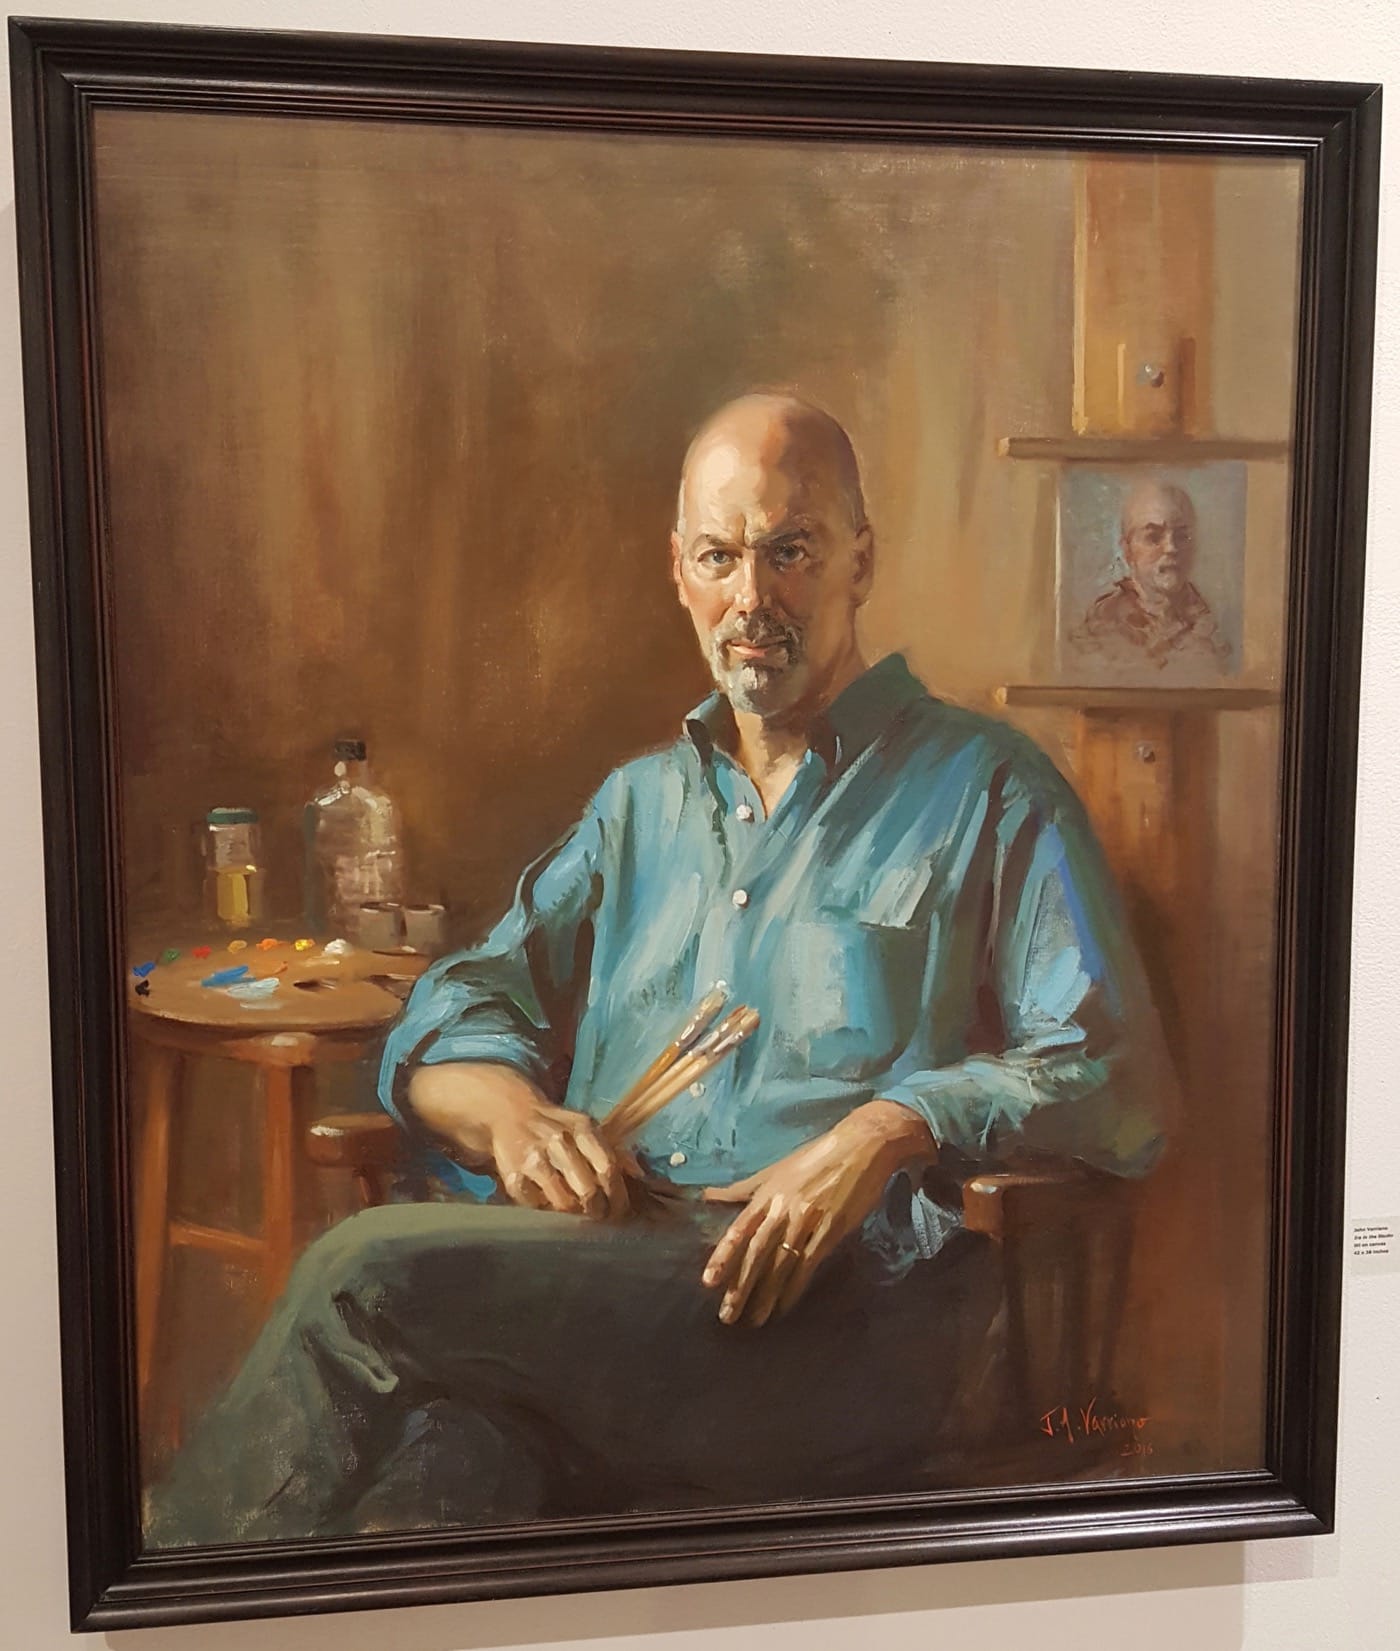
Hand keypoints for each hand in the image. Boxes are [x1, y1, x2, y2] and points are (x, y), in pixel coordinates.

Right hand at [407, 1062, 633, 1219]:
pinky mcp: (512, 1175)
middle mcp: (558, 1141)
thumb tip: (640, 1175)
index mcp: (582, 1128)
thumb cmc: (556, 1126)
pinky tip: (548, 1201)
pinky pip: (536, 1205)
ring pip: (563, 1202)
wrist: (509, 1112)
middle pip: (588, 1190)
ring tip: (575, 1210)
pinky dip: (544, 1208)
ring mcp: (534, 1158)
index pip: (608, 1167)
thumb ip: (614, 1149)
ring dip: (573, 1212)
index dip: (618, 1195)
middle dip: (597, 1209)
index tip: (620, 1210)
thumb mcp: (586, 1127)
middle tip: (599, 1215)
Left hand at [701, 1100, 935, 1326]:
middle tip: (727, 1316)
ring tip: (755, 1320)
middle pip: (757, 1253)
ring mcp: (808, 1218)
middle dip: (740, 1287)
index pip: (739, 1229)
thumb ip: (744, 1188)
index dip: (723, 1256)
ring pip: (781, 1263)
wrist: (863, 1144)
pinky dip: (796, 1287)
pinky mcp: (832, 1228)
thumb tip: (708, 1196)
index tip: (708, 1282)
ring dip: (766, 1295)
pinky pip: (809, 1263)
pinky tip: (786, 1306)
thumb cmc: (817, 1156)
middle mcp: (783, 1207)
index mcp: (768, 1193)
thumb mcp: (777, 1169)